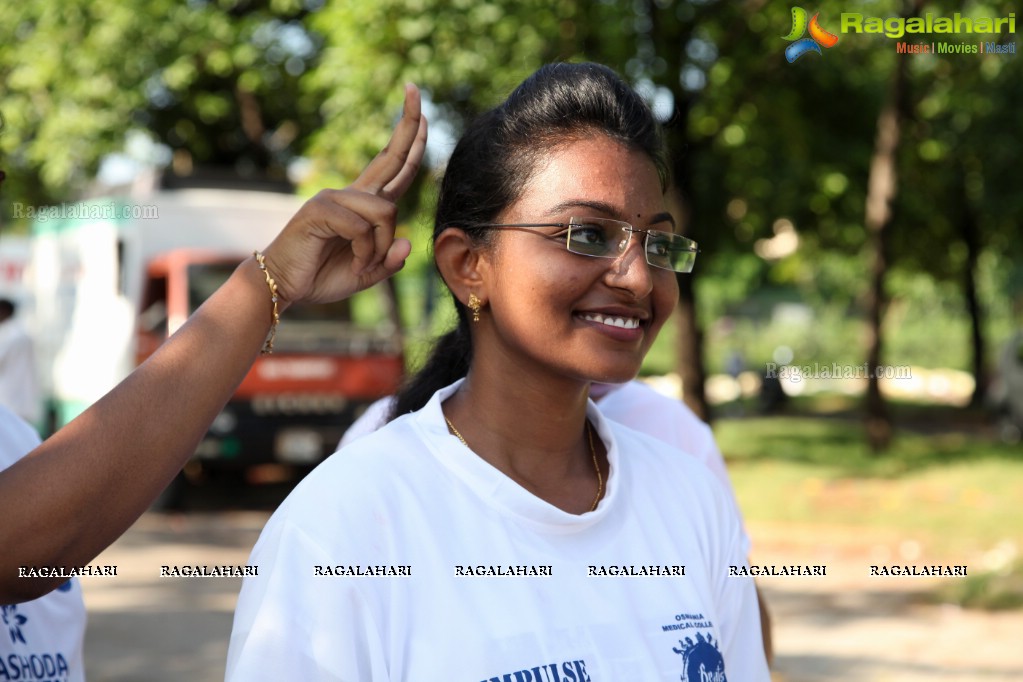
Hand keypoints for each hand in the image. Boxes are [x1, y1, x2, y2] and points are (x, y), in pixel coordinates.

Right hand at [261, 83, 427, 306]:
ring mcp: (334, 197)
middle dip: (408, 125)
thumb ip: (388, 261)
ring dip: (381, 247)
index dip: (410, 141)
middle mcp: (350, 194)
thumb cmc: (322, 276)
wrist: (284, 285)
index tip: (423, 113)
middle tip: (415, 87)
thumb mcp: (366, 273)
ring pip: (385, 212)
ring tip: (364, 265)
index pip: (393, 167)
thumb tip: (406, 242)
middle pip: (389, 156)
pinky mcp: (320, 209)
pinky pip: (363, 228)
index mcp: (363, 204)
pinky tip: (353, 264)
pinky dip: (365, 252)